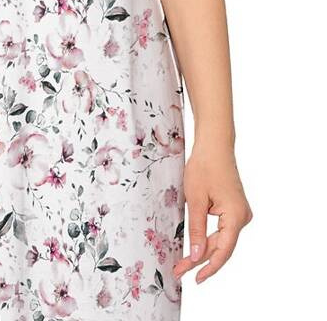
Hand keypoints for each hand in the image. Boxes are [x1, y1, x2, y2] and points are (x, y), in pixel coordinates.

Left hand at [173, 140, 252, 283]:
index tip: (195, 278)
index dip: (209, 267)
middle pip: (221, 246)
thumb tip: (196, 256)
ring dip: (204, 249)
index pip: (223, 250)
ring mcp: (240, 213)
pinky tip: (196, 247)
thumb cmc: (204, 167)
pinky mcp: (234, 209)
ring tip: (184, 263)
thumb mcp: (195, 200)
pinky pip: (222, 230)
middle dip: (200, 259)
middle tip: (180, 270)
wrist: (214, 145)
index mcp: (236, 216)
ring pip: (221, 239)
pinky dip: (209, 238)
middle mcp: (243, 217)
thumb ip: (196, 229)